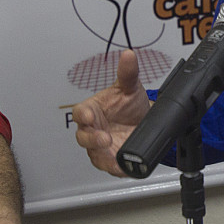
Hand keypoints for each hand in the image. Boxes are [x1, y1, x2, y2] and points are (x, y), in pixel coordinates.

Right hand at [71, 50, 151, 175]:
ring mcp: (101, 146)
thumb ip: (127, 73)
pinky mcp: (111, 158)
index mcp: (92, 110)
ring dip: (102, 156)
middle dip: (92, 139)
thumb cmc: (128, 104)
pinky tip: (123, 167)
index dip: (83, 115)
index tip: (89, 116)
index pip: (80, 112)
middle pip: (83, 137)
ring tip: (114, 156)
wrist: (143, 120)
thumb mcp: (130, 87)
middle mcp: (93, 129)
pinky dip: (115, 167)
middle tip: (104, 138)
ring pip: (94, 154)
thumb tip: (128, 55)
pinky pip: (110, 166)